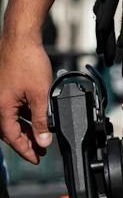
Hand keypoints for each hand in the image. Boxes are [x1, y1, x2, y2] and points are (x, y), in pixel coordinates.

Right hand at [0, 37, 52, 161]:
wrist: (21, 39)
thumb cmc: (27, 61)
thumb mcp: (40, 95)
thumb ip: (42, 120)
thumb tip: (43, 140)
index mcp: (1, 107)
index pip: (11, 137)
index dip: (24, 150)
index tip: (36, 159)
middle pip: (9, 130)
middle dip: (25, 142)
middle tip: (40, 152)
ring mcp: (1, 95)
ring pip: (12, 119)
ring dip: (26, 130)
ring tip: (42, 138)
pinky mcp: (7, 89)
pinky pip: (14, 108)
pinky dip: (25, 116)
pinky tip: (38, 120)